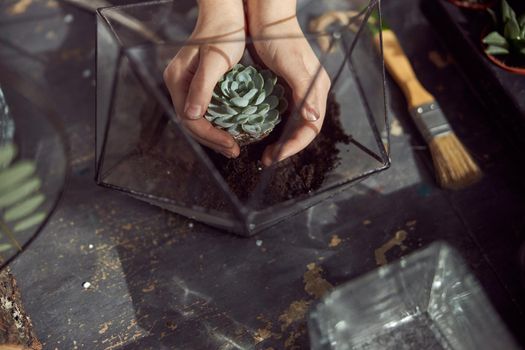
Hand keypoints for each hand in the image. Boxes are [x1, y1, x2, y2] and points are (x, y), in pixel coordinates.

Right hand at [163, 0, 244, 157]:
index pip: (190, 119)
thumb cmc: (223, 33)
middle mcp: (178, 84)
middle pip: (191, 123)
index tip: (231, 145)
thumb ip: (202, 88)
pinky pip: (204, 110)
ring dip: (215, 135)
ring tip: (233, 146)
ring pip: (198, 119)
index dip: (210, 136)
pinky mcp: (197, 85)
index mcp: (177, 80)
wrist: (225, 15)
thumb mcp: (216, 61)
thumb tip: (192, 116)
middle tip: (234, 151)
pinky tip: (230, 129)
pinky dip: (217, 123)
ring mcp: (186, 85)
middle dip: (213, 140)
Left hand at [247, 0, 330, 165]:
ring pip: (294, 123)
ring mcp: (298, 91)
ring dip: (281, 139)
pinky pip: (284, 113)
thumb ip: (304, 91)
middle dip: (287, 147)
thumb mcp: (292, 64)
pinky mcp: (285, 88)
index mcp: (316, 89)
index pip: (311, 127)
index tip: (275, 156)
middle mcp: (311, 93)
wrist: (267, 18)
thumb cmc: (279, 39)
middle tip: (266, 158)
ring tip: (265, 150)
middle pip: (304, 129)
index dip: (295, 145)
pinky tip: (261, 131)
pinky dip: (275, 126)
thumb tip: (313, 117)